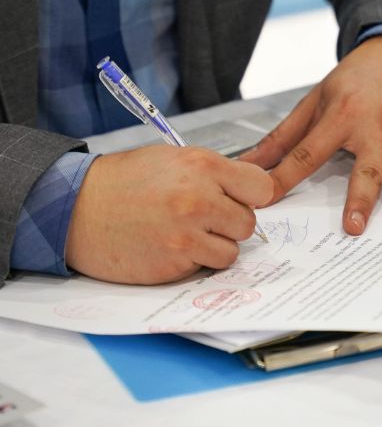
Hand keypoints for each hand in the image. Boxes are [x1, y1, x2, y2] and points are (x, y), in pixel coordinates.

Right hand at [65, 146, 272, 283]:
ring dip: (215, 246)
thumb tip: (251, 190)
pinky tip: (171, 246)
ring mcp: (187, 234)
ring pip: (232, 250)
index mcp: (202, 167)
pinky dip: (195, 261)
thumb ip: (214, 173)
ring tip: (186, 233)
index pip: (261, 187)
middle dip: (230, 223)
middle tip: (204, 218)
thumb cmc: (123, 182)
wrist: (75, 208)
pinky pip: (206, 267)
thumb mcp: (173, 160)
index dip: (251, 195)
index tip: (240, 199)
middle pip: (248, 223)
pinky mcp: (174, 263)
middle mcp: (198, 199)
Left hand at [239, 35, 381, 233]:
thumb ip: (285, 137)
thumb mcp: (316, 100)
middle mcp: (376, 124)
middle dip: (361, 197)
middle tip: (355, 227)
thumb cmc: (355, 80)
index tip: (268, 202)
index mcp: (341, 114)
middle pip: (367, 167)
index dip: (285, 178)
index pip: (308, 153)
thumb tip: (246, 163)